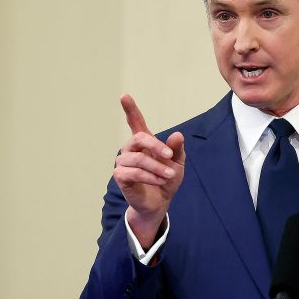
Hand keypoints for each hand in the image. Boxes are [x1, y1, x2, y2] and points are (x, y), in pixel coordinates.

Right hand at [113, 94, 184, 248]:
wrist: (160, 202)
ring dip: (156, 167)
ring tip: (168, 175)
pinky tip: (158, 182)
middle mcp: (131, 149)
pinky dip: (149, 177)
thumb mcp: (177, 164)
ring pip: (138, 158)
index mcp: (144, 142)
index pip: (135, 122)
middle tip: (170, 156)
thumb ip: (177, 150)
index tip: (124, 96)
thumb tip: (177, 135)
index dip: (130, 109)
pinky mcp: (120, 176)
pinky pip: (133, 172)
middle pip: (139, 138)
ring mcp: (124, 162)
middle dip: (156, 146)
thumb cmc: (166, 179)